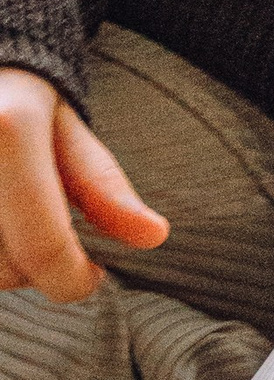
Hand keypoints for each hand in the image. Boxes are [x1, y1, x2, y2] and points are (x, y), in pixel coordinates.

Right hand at [0, 66, 166, 301]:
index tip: (90, 277)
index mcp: (7, 130)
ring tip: (13, 227)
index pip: (43, 243)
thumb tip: (154, 236)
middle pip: (1, 267)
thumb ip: (105, 188)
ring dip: (0, 266)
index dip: (72, 278)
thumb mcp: (66, 130)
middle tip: (49, 239)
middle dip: (36, 269)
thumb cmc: (15, 101)